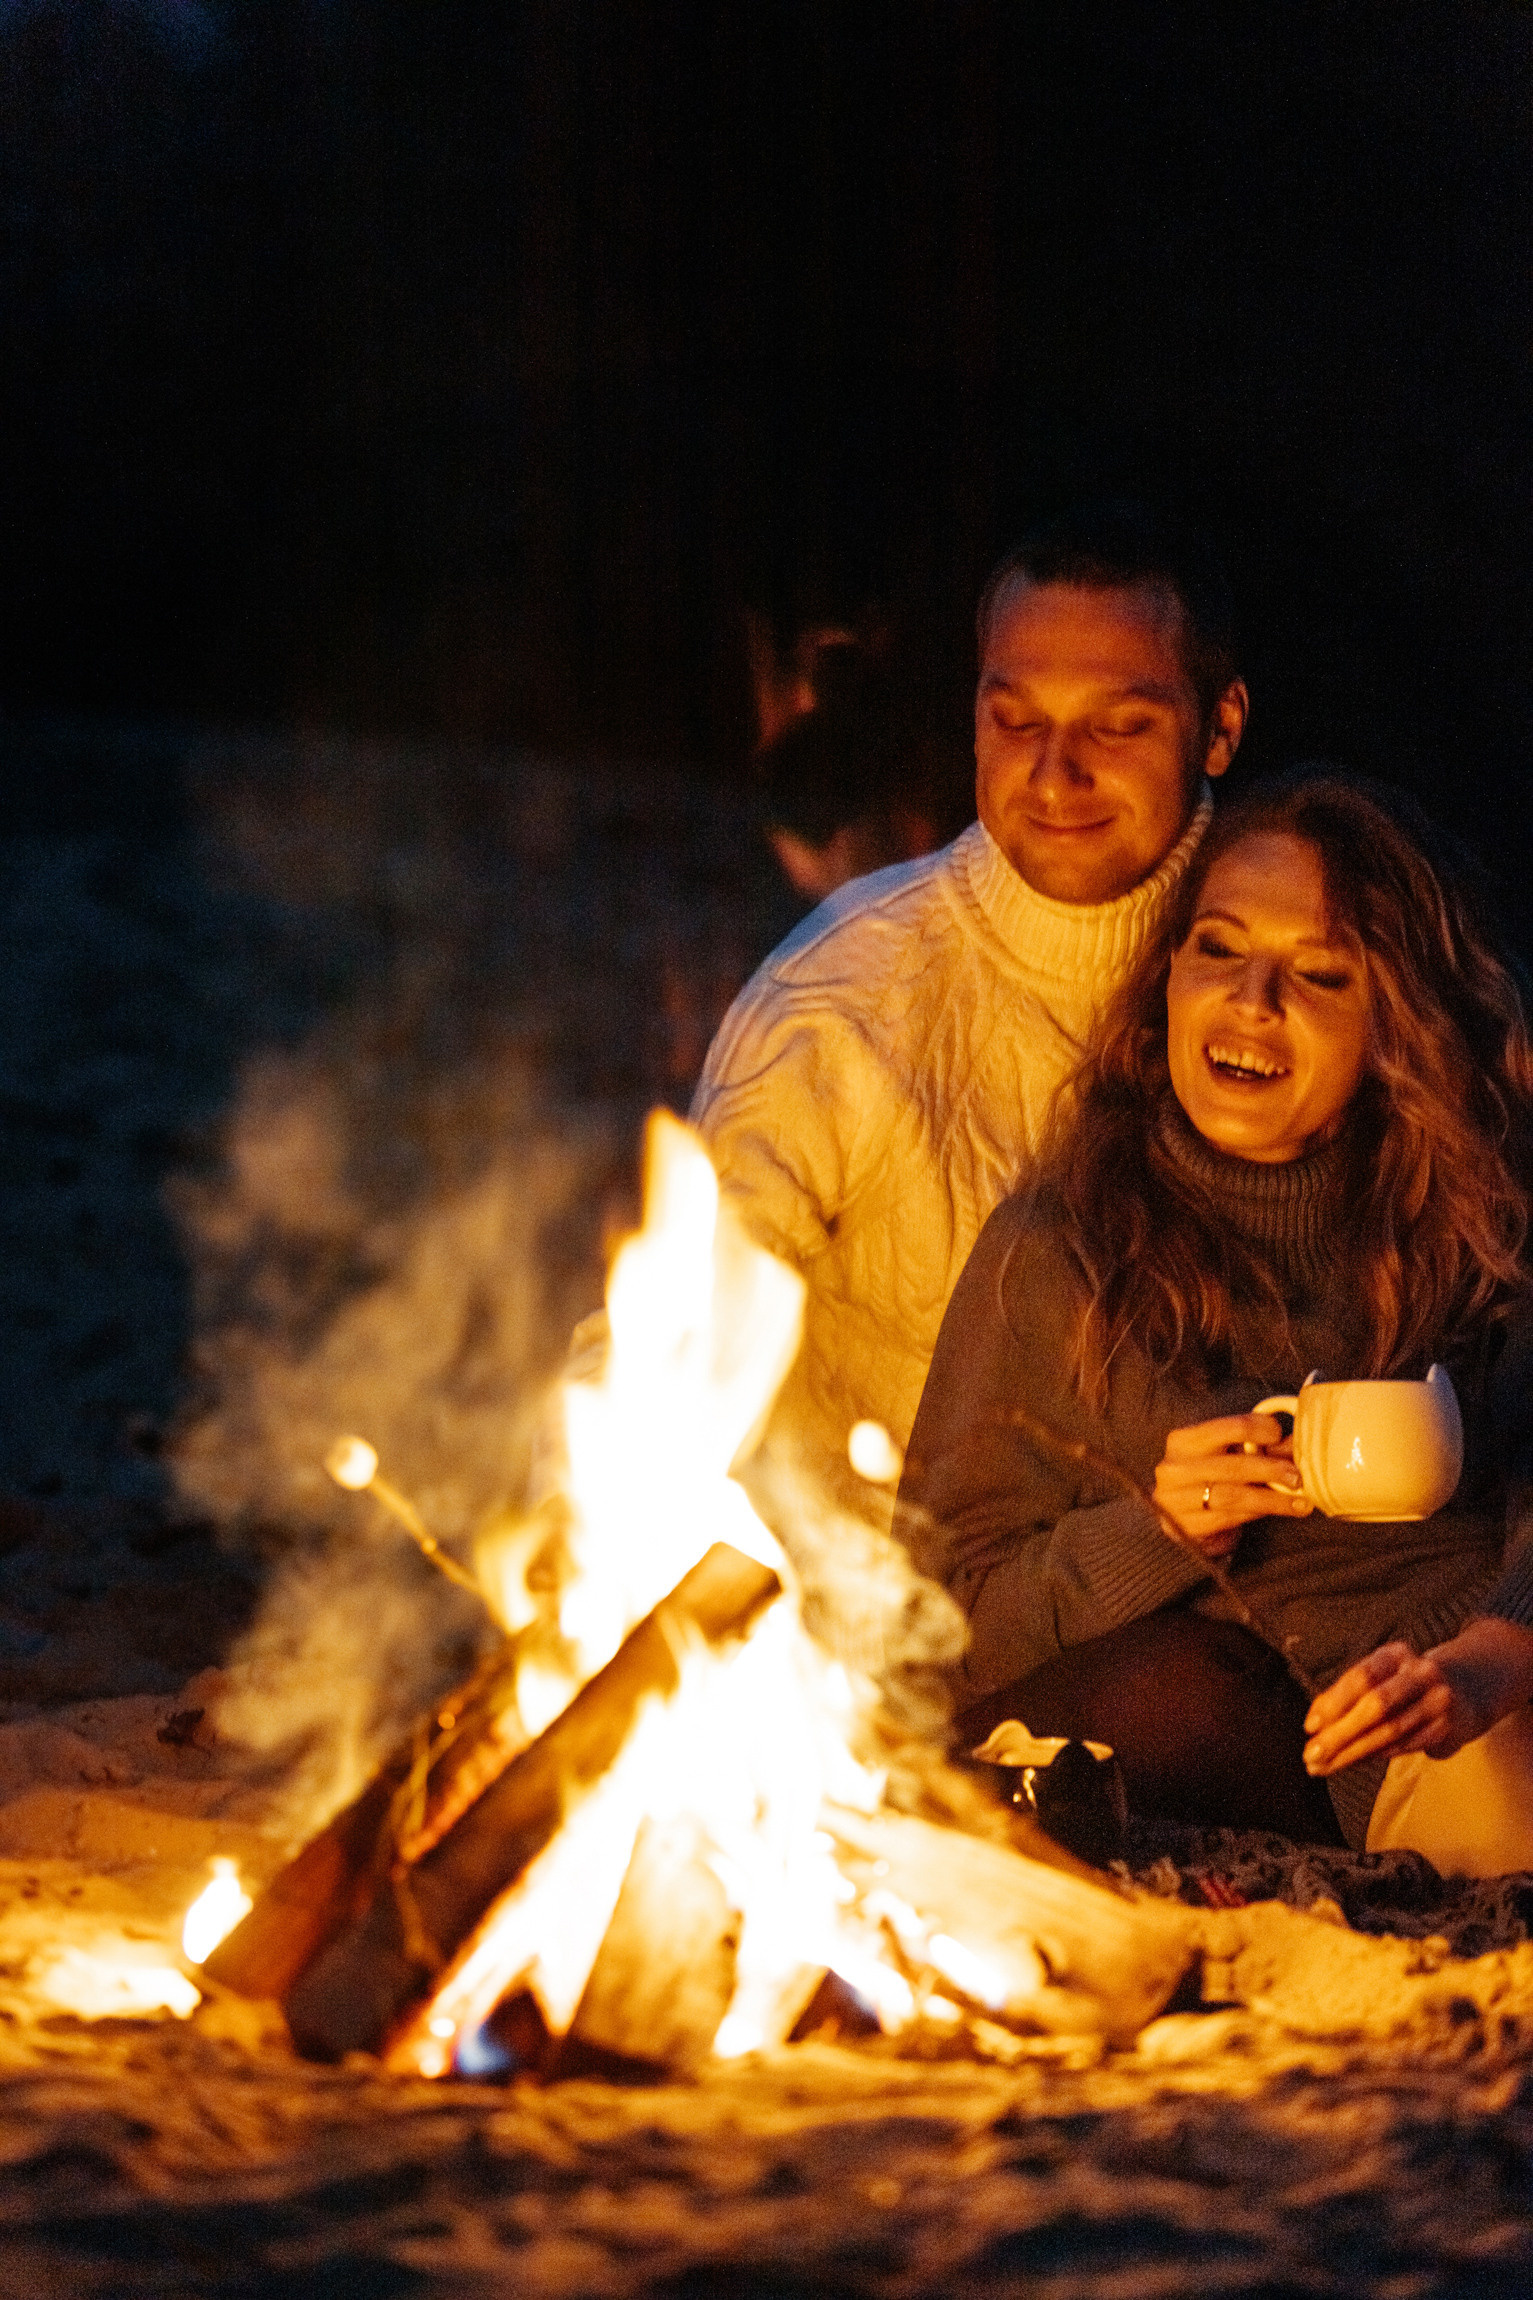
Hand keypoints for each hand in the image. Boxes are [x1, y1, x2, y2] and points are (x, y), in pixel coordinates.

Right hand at [1152, 1413, 1308, 1558]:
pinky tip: (1280, 1510)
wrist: (1177, 1512)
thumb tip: (1294, 1444)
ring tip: (1298, 1500)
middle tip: (1297, 1477)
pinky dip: (1259, 1513)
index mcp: (1184, 1440)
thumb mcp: (1223, 1453)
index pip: (1230, 1427)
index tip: (1281, 1436)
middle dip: (1271, 1470)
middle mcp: (1175, 1469)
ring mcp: (1178, 1500)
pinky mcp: (1188, 1526)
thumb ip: (1256, 1446)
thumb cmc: (1205, 1475)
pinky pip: (1231, 1518)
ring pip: (1234, 1496)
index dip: (1261, 1429)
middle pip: (1233, 1466)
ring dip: (1272, 1498)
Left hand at [1303, 1617, 1532, 1775]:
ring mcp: (1438, 1701)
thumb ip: (1348, 1694)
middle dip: (1341, 1734)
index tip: (1309, 1727)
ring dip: (1353, 1753)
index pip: (1361, 1677)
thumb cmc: (1404, 1683)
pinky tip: (1353, 1763)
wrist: (1466, 1689)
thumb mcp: (1379, 1676)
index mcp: (1396, 1654)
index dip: (1333, 1702)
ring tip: (1324, 1766)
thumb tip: (1314, 1725)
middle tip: (1311, 1755)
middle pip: (1376, 1706)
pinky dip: (1375, 1756)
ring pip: (1390, 1732)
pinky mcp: (1448, 1728)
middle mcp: (1420, 1674)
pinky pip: (1404, 1746)